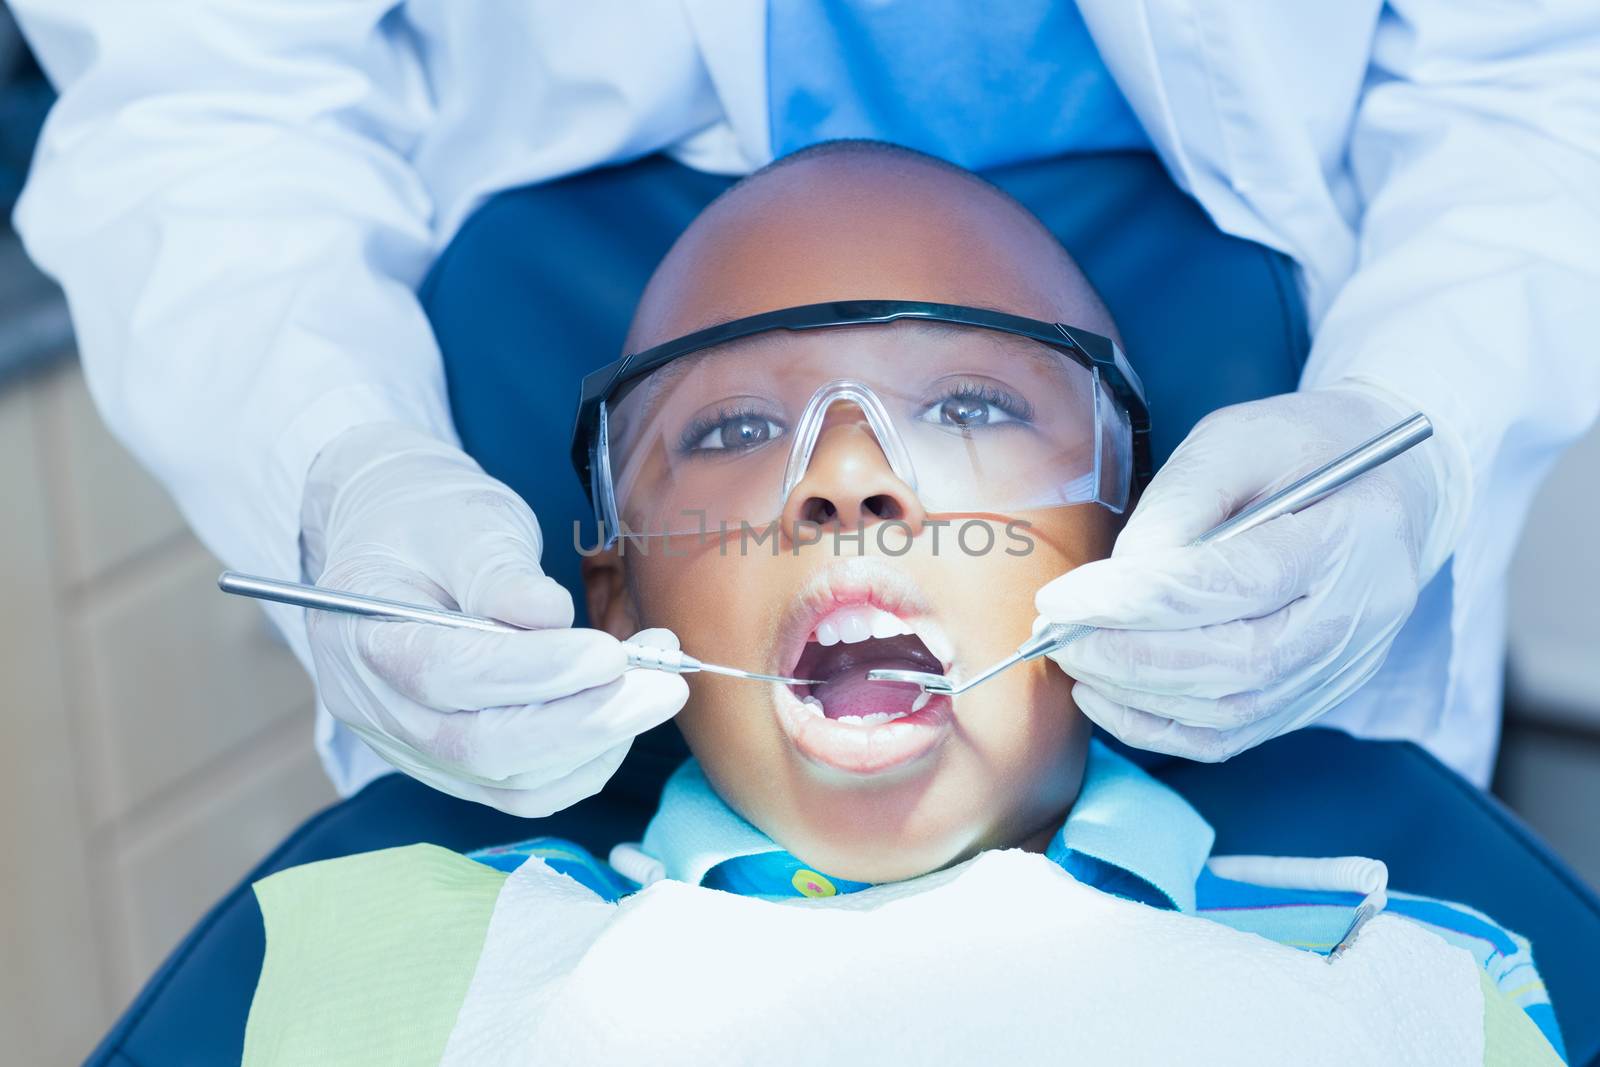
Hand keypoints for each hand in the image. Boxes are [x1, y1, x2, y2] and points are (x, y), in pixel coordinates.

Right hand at [301, 424, 687, 815]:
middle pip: (483, 746)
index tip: (611, 654)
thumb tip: (550, 616)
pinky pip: (520, 791)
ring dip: (597, 744)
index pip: (448, 673)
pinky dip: (581, 766)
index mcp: (363, 633)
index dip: (536, 671)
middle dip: (587, 722)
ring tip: (656, 688)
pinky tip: (622, 721)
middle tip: (665, 685)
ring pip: (509, 781)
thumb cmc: (428, 522)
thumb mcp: (462, 519)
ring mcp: (411, 746)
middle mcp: (377, 707)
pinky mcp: (450, 765)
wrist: (392, 541)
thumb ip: (499, 570)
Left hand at [1034, 384, 1457, 760]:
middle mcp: (1356, 616)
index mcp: (1349, 537)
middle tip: (1057, 636)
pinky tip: (1109, 696)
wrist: (1390, 486)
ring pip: (1229, 709)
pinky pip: (1233, 733)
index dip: (1134, 600)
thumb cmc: (1307, 450)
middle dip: (1127, 657)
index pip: (1233, 584)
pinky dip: (1160, 726)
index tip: (1061, 598)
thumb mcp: (1240, 439)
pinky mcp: (1316, 695)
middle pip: (1232, 661)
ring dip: (1134, 694)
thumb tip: (1119, 579)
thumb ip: (1181, 502)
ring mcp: (1341, 666)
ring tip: (1073, 659)